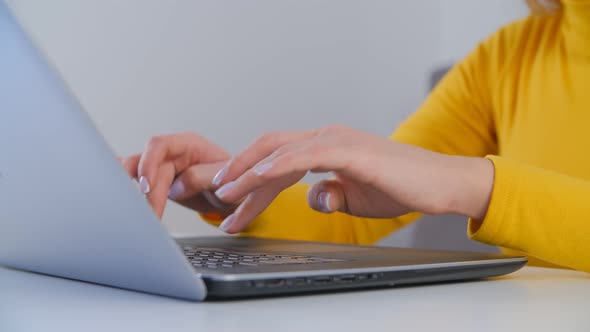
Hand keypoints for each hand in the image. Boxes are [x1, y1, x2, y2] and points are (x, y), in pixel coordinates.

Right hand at [121, 132, 233, 217]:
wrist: (233, 199)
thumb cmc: (235, 185)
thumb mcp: (228, 181)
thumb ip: (204, 177)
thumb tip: (180, 183)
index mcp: (190, 144)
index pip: (160, 145)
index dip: (149, 163)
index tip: (147, 187)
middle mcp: (173, 153)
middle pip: (144, 162)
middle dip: (144, 189)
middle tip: (150, 212)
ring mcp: (163, 166)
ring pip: (134, 170)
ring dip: (131, 189)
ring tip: (133, 209)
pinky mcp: (157, 181)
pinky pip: (135, 179)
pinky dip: (124, 185)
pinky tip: (112, 194)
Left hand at [211, 125, 493, 232]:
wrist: (440, 183)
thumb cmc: (403, 187)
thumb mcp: (355, 197)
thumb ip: (330, 195)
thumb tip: (314, 198)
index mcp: (326, 147)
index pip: (277, 159)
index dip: (250, 177)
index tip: (232, 199)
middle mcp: (326, 138)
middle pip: (270, 151)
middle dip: (239, 173)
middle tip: (216, 197)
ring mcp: (336, 141)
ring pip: (279, 150)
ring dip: (248, 171)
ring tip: (225, 193)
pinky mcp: (349, 150)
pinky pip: (304, 156)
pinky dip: (277, 165)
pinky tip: (258, 178)